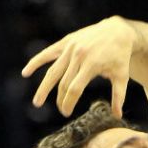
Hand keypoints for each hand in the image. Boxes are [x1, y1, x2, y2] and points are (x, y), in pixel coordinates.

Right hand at [21, 16, 135, 117]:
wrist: (117, 31)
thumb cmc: (120, 57)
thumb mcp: (122, 76)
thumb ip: (118, 97)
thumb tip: (117, 116)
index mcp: (91, 65)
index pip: (74, 89)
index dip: (68, 102)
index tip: (66, 113)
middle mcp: (78, 56)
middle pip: (63, 82)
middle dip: (60, 99)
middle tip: (61, 110)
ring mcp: (71, 48)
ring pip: (53, 71)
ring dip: (44, 88)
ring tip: (37, 102)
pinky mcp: (66, 42)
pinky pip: (48, 53)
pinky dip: (36, 62)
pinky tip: (25, 73)